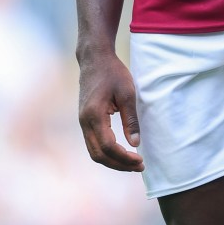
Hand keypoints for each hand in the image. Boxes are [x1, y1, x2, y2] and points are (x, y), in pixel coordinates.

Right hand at [78, 52, 143, 171]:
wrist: (94, 58)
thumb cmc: (112, 72)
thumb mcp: (127, 93)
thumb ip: (131, 119)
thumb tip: (135, 144)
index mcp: (94, 115)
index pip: (108, 147)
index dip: (124, 158)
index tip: (140, 160)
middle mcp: (84, 122)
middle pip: (99, 155)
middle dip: (119, 164)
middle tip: (139, 166)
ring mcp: (82, 121)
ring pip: (94, 151)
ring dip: (112, 160)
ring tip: (131, 163)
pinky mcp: (84, 119)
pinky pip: (93, 143)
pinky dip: (106, 152)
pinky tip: (120, 152)